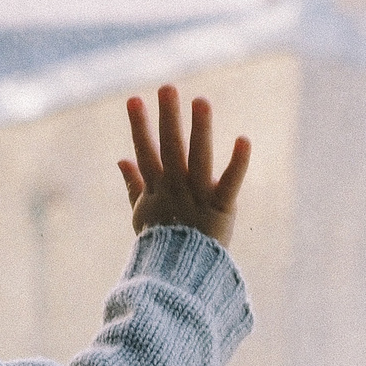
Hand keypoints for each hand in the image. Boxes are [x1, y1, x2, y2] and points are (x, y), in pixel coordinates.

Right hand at [118, 83, 249, 246]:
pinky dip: (237, 163)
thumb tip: (121, 159)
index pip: (145, 152)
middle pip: (170, 148)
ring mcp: (197, 197)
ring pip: (198, 158)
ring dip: (199, 129)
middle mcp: (175, 188)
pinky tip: (243, 139)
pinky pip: (230, 182)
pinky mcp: (221, 207)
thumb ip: (133, 184)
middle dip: (168, 117)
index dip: (139, 126)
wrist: (178, 277)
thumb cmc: (162, 244)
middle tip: (167, 88)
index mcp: (157, 189)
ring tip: (200, 100)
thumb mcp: (143, 213)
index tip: (134, 99)